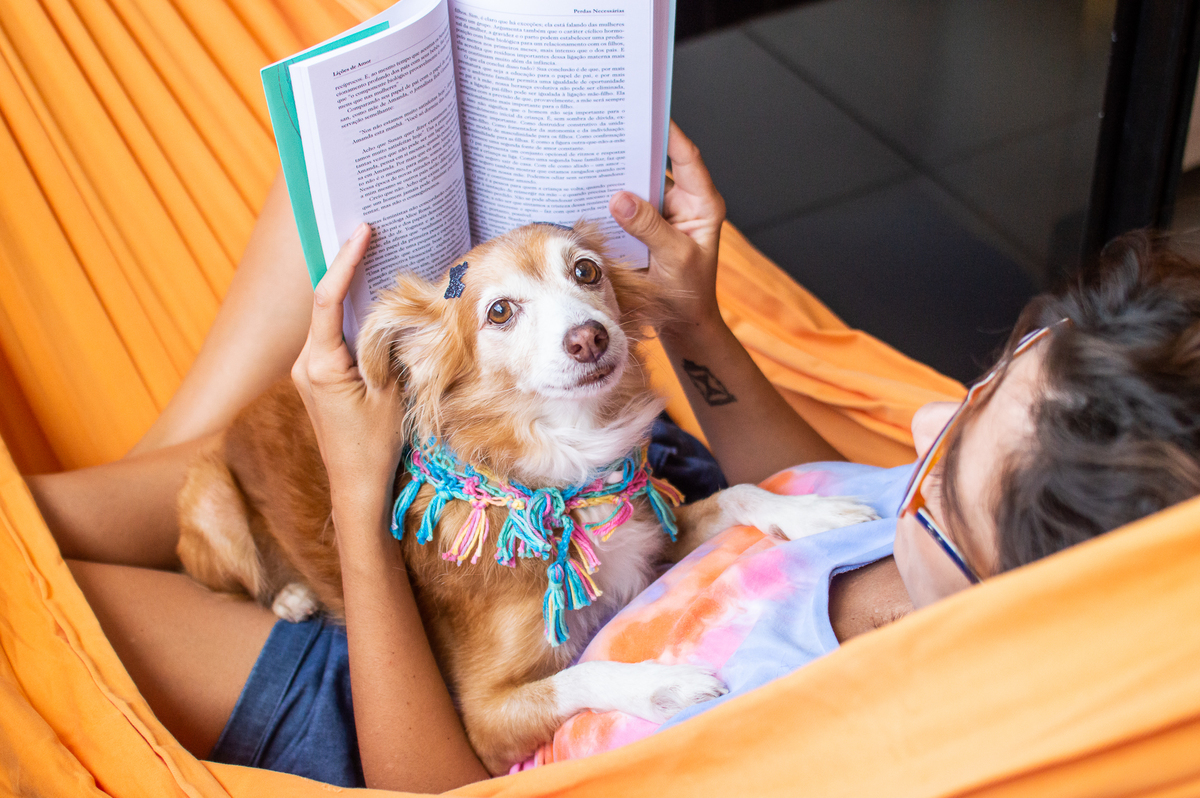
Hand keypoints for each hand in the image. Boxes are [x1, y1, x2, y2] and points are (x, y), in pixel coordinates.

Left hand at [291, 223, 404, 509]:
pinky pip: (333, 338)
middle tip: (371, 234)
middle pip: (325, 303)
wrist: (355, 486)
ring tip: (376, 262)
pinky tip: (373, 306)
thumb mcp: (392, 394)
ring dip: (352, 294)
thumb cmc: (375, 445)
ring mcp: (307, 372)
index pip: (327, 299)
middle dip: (348, 269)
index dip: (344, 262)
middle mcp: (305, 364)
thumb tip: (398, 310)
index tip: (361, 232)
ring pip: (330, 321)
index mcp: (319, 365)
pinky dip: (351, 319)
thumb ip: (389, 348)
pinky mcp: (316, 379)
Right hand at [609, 122, 726, 330]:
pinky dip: (608, 200)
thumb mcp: (674, 258)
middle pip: (658, 166)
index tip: (648, 112)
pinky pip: (625, 208)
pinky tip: (587, 189)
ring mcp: (661, 216)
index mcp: (702, 204)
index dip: (670, 132)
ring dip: (618, 175)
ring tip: (591, 154)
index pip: (687, 158)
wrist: (682, 324)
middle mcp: (683, 204)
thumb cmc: (689, 293)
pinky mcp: (642, 229)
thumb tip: (619, 198)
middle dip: (635, 149)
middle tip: (607, 129)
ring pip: (638, 186)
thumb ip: (649, 227)